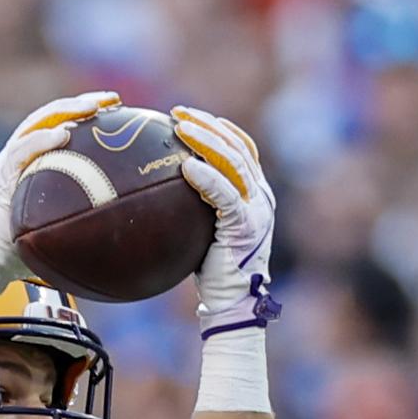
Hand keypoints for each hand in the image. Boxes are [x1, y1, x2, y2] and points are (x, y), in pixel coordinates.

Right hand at [0, 90, 119, 292]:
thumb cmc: (22, 251)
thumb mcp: (58, 225)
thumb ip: (79, 212)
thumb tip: (122, 218)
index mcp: (30, 163)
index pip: (57, 126)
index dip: (84, 114)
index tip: (114, 108)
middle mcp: (18, 156)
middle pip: (49, 117)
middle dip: (81, 104)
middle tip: (112, 99)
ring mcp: (6, 163)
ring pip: (34, 124)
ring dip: (65, 112)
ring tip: (91, 108)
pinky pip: (20, 152)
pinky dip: (40, 141)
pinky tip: (62, 134)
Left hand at [168, 105, 276, 333]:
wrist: (232, 305)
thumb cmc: (212, 273)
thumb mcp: (202, 232)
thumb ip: (194, 207)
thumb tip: (156, 192)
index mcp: (255, 194)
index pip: (242, 148)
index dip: (218, 128)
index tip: (189, 116)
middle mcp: (261, 197)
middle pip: (237, 146)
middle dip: (207, 124)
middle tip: (177, 113)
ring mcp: (258, 210)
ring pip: (234, 161)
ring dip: (206, 140)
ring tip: (179, 127)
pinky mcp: (247, 225)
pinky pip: (225, 194)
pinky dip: (206, 177)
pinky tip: (184, 165)